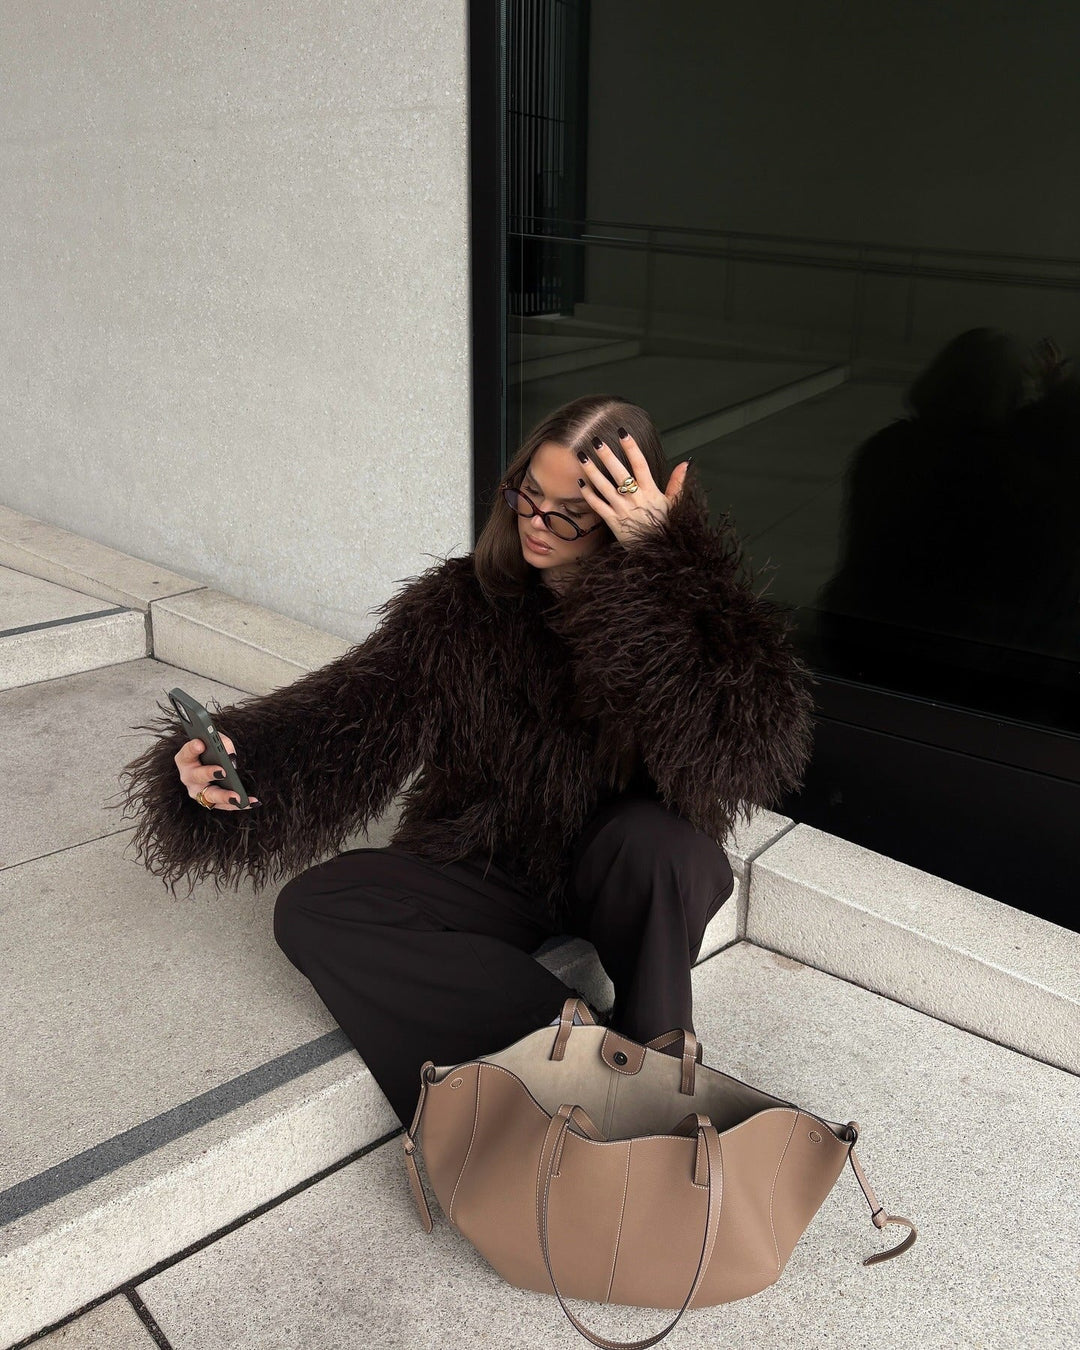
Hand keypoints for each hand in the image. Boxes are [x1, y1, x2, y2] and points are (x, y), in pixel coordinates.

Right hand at [175, 733, 259, 809]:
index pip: (186, 753)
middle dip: (209, 773)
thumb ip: (222, 743)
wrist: (208, 764)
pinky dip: (239, 804)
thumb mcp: (215, 742)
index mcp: (185, 759)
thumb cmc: (210, 751)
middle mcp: (188, 777)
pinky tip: (253, 802)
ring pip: (210, 796)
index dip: (192, 748)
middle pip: (197, 776)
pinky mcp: (210, 801)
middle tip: (222, 772)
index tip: (201, 744)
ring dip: (224, 797)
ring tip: (238, 797)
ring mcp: (197, 792)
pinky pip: (225, 805)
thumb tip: (231, 757)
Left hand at [577, 430, 690, 548]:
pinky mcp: (613, 522)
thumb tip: (686, 463)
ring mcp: (623, 510)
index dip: (631, 448)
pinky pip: (598, 506)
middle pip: (619, 473)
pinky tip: (581, 483)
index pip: (640, 465)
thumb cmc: (666, 526)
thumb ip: (678, 482)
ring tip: (582, 457)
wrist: (658, 552)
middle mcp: (636, 499)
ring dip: (592, 471)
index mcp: (651, 492)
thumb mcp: (675, 504)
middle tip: (595, 441)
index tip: (623, 433)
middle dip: (607, 456)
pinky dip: (589, 495)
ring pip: (604, 487)